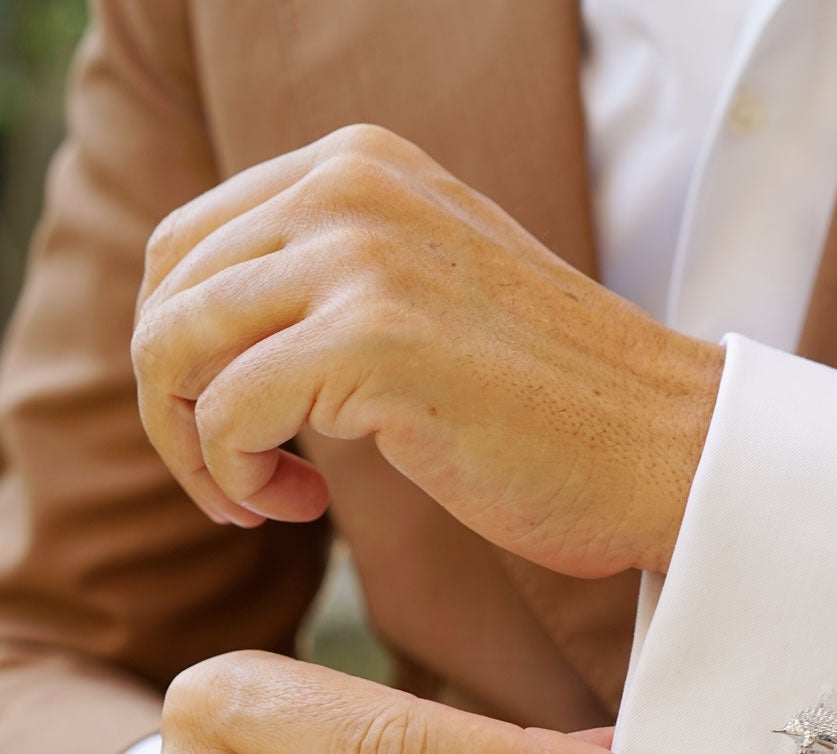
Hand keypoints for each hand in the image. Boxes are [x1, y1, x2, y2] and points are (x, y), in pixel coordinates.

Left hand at [130, 123, 723, 577]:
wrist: (668, 449)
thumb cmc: (561, 402)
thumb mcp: (432, 287)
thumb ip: (334, 273)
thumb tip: (200, 327)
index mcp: (360, 162)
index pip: (189, 242)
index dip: (183, 350)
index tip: (241, 427)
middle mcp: (349, 186)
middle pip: (168, 293)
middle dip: (175, 404)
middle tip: (243, 479)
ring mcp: (359, 257)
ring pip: (174, 349)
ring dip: (196, 449)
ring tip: (263, 499)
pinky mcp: (369, 341)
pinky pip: (226, 415)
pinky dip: (238, 478)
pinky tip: (303, 508)